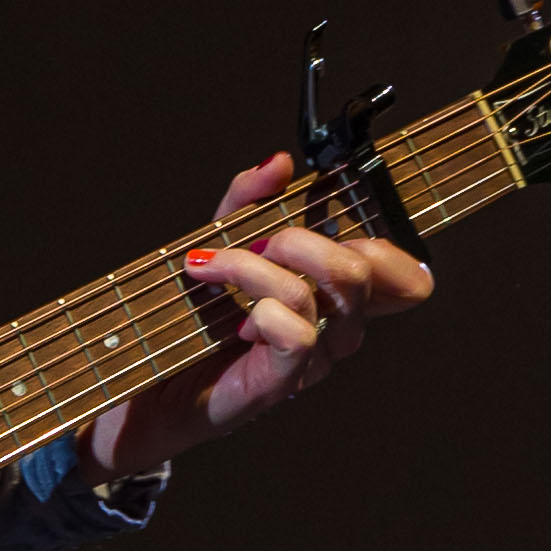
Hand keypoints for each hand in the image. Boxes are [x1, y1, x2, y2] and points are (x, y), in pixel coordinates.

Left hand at [94, 148, 432, 490]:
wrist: (147, 386)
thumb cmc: (191, 318)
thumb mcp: (220, 241)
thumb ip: (249, 202)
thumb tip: (278, 163)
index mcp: (336, 295)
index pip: (404, 276)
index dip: (389, 245)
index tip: (332, 216)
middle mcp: (337, 328)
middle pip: (362, 270)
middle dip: (300, 239)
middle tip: (257, 242)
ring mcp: (313, 358)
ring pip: (315, 292)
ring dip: (252, 267)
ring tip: (208, 267)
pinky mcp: (283, 382)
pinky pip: (295, 332)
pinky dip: (257, 310)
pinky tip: (230, 321)